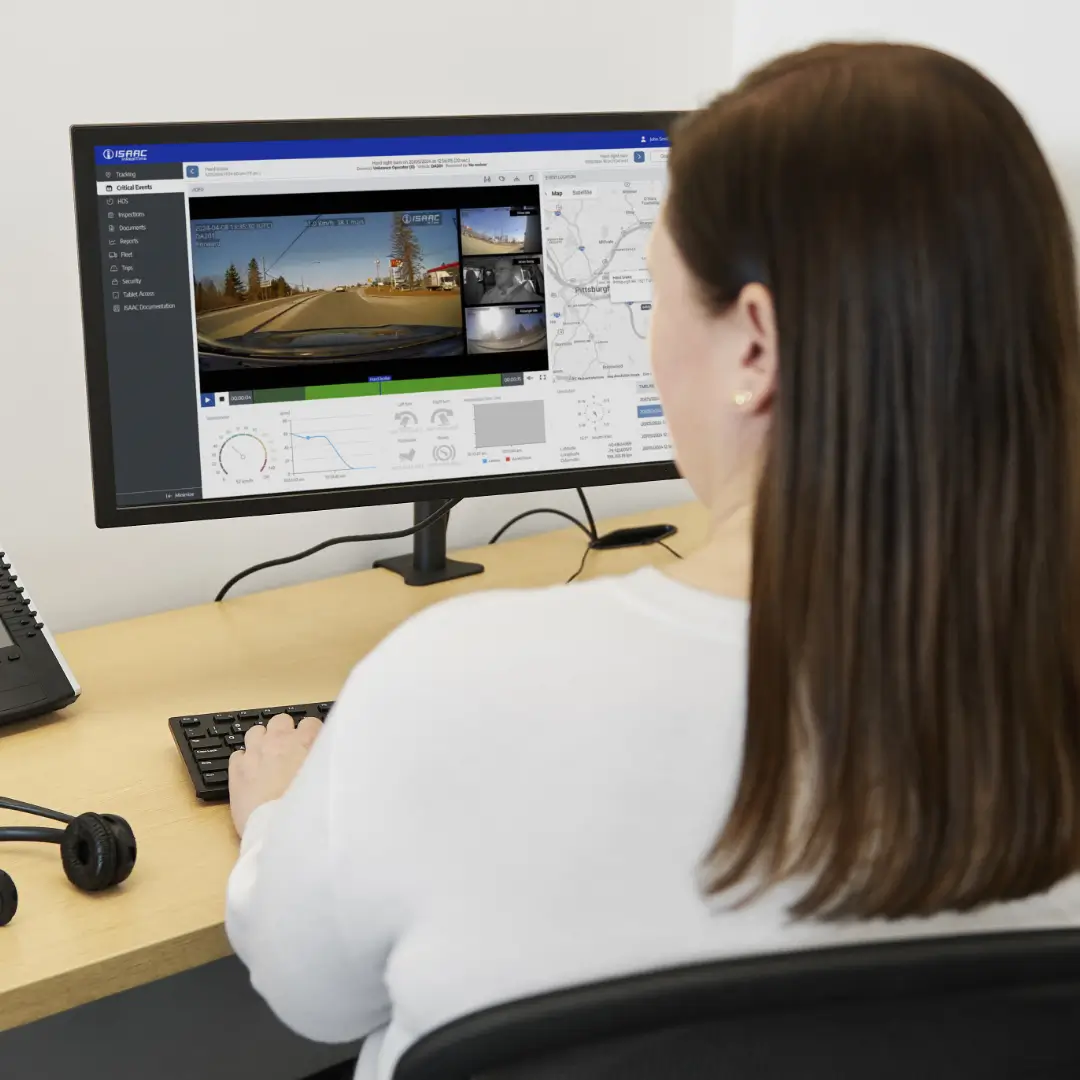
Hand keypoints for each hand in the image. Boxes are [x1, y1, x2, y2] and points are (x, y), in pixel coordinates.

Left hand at [229, 713, 322, 836]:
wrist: (277, 829)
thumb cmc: (307, 808)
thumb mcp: (326, 780)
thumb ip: (326, 762)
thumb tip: (329, 758)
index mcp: (304, 742)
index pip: (310, 722)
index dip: (311, 734)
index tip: (311, 745)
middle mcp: (278, 741)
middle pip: (281, 720)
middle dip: (285, 732)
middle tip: (289, 750)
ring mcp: (254, 753)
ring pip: (256, 731)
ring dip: (262, 741)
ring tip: (267, 757)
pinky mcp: (236, 769)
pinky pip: (238, 754)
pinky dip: (244, 760)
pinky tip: (250, 773)